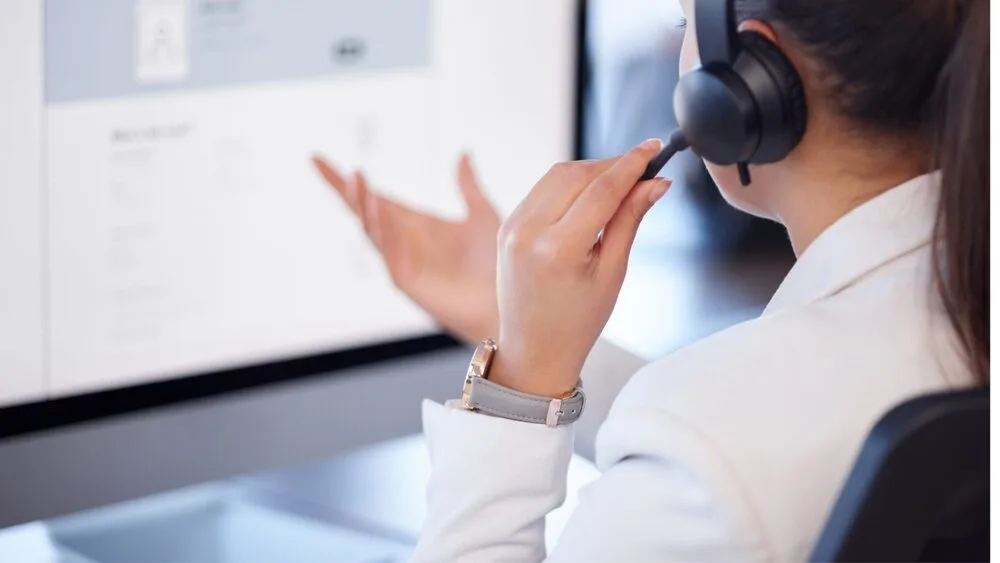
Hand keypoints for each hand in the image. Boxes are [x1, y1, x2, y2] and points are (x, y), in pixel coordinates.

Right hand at [312, 154, 500, 343]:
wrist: (505, 302)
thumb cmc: (495, 264)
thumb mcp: (482, 214)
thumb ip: (468, 186)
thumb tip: (463, 153)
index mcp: (413, 224)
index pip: (373, 196)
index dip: (346, 180)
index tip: (317, 158)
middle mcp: (401, 240)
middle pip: (362, 210)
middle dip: (345, 189)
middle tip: (324, 163)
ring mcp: (400, 260)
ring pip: (370, 228)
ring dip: (362, 204)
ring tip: (357, 178)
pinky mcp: (405, 280)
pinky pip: (387, 251)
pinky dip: (380, 228)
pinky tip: (377, 207)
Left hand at [491, 139, 669, 397]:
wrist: (534, 349)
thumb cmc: (577, 321)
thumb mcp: (612, 272)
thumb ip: (630, 220)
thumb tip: (655, 183)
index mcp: (558, 249)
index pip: (602, 189)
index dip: (632, 164)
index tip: (654, 148)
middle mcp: (529, 232)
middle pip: (578, 174)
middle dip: (613, 165)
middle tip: (644, 168)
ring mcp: (512, 227)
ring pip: (557, 175)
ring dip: (591, 170)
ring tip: (621, 181)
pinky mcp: (506, 225)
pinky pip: (541, 189)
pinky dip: (568, 183)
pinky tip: (590, 193)